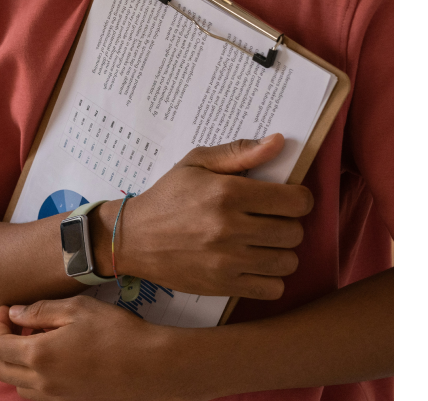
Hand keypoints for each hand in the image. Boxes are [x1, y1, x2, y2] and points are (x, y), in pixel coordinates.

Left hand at [0, 297, 198, 400]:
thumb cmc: (117, 332)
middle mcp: (43, 382)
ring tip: (34, 340)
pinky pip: (38, 395)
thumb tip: (14, 314)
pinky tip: (52, 357)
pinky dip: (33, 378)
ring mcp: (58, 397)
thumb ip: (39, 311)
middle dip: (1, 345)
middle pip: (1, 369)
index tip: (6, 309)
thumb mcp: (76, 308)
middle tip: (16, 324)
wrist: (153, 365)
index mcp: (39, 356)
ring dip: (16, 364)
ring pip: (18, 386)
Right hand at [94, 134, 312, 299]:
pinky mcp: (222, 286)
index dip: (298, 199)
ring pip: (288, 262)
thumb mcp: (195, 164)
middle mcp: (229, 228)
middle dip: (288, 225)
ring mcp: (226, 260)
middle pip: (295, 232)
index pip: (296, 201)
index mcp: (227, 193)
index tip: (285, 200)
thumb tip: (278, 142)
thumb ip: (239, 152)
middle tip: (269, 221)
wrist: (132, 238)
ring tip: (262, 244)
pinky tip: (254, 265)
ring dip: (280, 252)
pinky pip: (272, 288)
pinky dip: (270, 278)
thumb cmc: (166, 197)